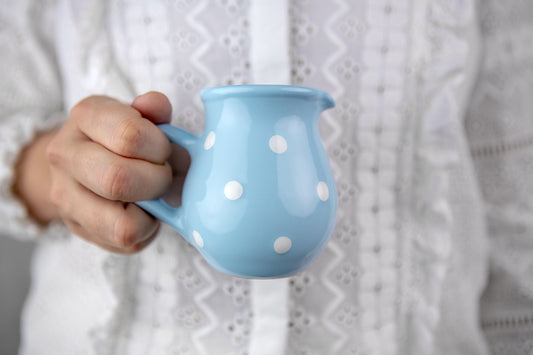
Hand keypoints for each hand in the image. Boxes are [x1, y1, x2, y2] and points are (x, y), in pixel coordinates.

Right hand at [45, 92, 173, 252]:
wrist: (83, 162)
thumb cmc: (123, 138)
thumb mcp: (139, 116)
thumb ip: (154, 111)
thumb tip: (157, 104)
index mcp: (86, 116)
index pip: (129, 136)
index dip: (159, 147)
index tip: (163, 149)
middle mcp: (65, 154)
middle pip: (118, 180)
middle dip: (156, 181)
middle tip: (162, 174)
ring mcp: (66, 196)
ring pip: (120, 224)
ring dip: (151, 211)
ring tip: (152, 195)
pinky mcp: (78, 228)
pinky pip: (124, 241)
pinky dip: (145, 229)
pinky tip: (142, 211)